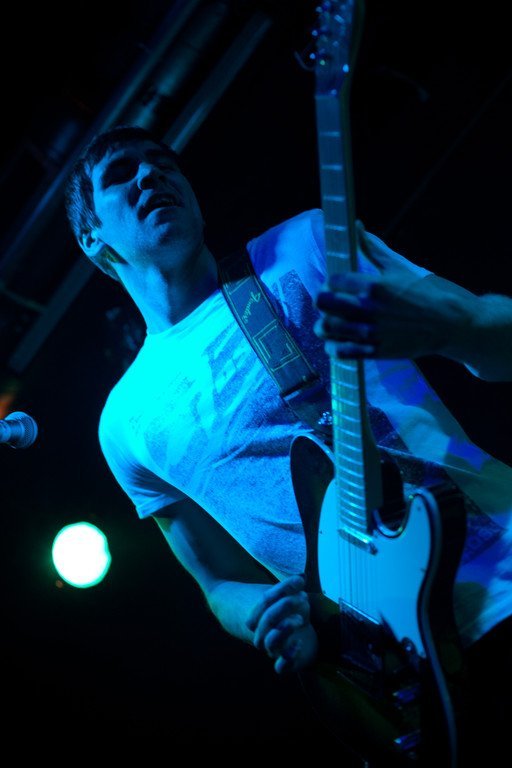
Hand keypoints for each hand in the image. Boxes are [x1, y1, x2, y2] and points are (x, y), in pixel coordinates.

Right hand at [246, 574, 317, 674]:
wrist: (297, 641)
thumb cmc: (289, 616)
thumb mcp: (290, 600)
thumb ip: (293, 590)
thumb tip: (301, 577)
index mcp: (261, 615)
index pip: (265, 600)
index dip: (283, 589)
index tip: (300, 580)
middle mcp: (263, 633)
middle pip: (266, 619)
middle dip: (283, 606)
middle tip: (302, 599)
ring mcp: (272, 648)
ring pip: (270, 642)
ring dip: (284, 628)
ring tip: (300, 619)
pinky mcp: (284, 663)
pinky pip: (281, 666)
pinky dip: (289, 656)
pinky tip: (299, 644)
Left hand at [314, 221, 472, 359]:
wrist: (449, 324)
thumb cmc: (425, 293)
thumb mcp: (399, 267)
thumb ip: (373, 248)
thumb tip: (357, 225)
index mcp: (373, 286)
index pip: (332, 281)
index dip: (329, 282)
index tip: (333, 285)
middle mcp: (368, 310)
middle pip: (324, 304)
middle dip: (322, 301)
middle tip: (328, 302)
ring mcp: (371, 332)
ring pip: (327, 329)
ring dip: (323, 325)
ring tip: (329, 323)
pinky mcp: (375, 351)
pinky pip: (341, 352)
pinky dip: (333, 347)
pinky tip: (336, 342)